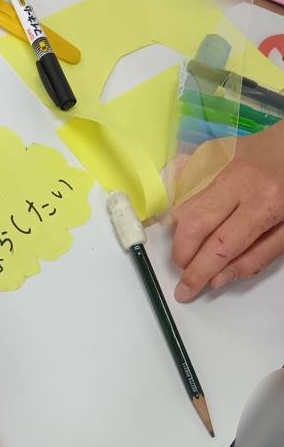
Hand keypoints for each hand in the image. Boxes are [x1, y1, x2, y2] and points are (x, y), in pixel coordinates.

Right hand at [172, 120, 283, 301]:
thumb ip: (257, 257)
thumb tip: (218, 278)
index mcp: (265, 203)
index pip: (219, 246)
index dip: (197, 273)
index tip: (185, 291)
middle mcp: (238, 180)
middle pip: (191, 225)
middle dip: (181, 255)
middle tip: (187, 269)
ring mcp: (221, 164)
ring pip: (183, 206)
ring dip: (181, 233)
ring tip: (194, 245)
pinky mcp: (211, 155)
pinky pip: (182, 184)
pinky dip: (181, 204)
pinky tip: (192, 216)